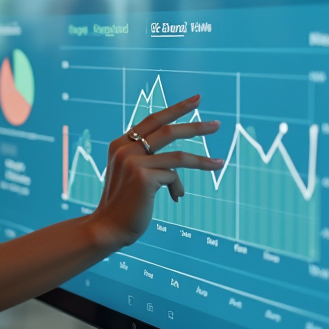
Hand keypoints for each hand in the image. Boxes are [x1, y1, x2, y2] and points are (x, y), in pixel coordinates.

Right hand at [88, 95, 221, 249]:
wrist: (108, 228)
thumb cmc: (125, 204)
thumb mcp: (134, 175)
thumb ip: (149, 161)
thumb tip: (182, 162)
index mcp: (120, 144)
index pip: (152, 120)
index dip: (176, 109)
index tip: (196, 100)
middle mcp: (125, 148)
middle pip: (168, 130)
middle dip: (196, 127)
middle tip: (217, 125)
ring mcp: (133, 161)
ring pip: (178, 156)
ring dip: (203, 161)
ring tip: (220, 163)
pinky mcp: (144, 177)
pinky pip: (174, 177)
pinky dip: (178, 188)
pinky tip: (175, 198)